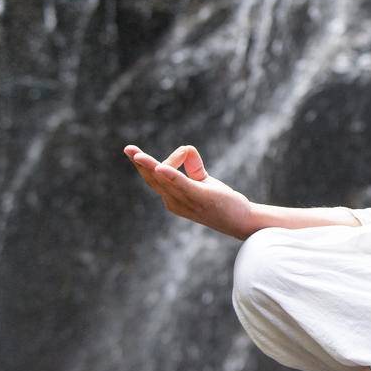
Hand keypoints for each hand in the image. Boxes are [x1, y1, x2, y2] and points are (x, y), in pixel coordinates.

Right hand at [124, 143, 255, 238]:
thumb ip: (193, 167)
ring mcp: (187, 201)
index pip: (155, 180)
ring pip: (164, 180)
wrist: (242, 221)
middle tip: (128, 149)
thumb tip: (186, 148)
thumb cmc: (221, 202)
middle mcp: (175, 202)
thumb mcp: (203, 182)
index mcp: (172, 199)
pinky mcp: (201, 198)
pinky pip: (182, 185)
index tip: (148, 151)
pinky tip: (161, 168)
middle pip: (154, 180)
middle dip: (140, 164)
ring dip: (150, 166)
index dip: (146, 166)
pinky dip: (171, 176)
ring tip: (138, 155)